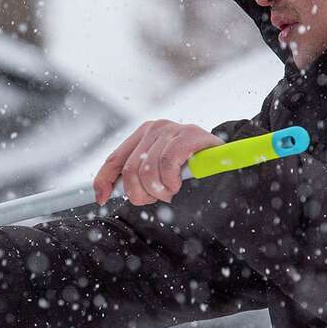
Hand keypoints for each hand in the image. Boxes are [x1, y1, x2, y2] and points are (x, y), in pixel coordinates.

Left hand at [92, 120, 223, 205]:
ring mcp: (171, 130)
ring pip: (147, 171)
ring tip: (172, 190)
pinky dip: (170, 181)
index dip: (104, 180)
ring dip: (159, 190)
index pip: (115, 159)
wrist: (225, 155)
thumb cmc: (190, 167)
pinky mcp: (189, 134)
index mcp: (143, 135)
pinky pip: (167, 164)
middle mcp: (154, 129)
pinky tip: (178, 183)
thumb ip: (137, 177)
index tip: (101, 199)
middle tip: (157, 198)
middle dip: (141, 193)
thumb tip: (103, 194)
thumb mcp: (160, 171)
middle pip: (130, 170)